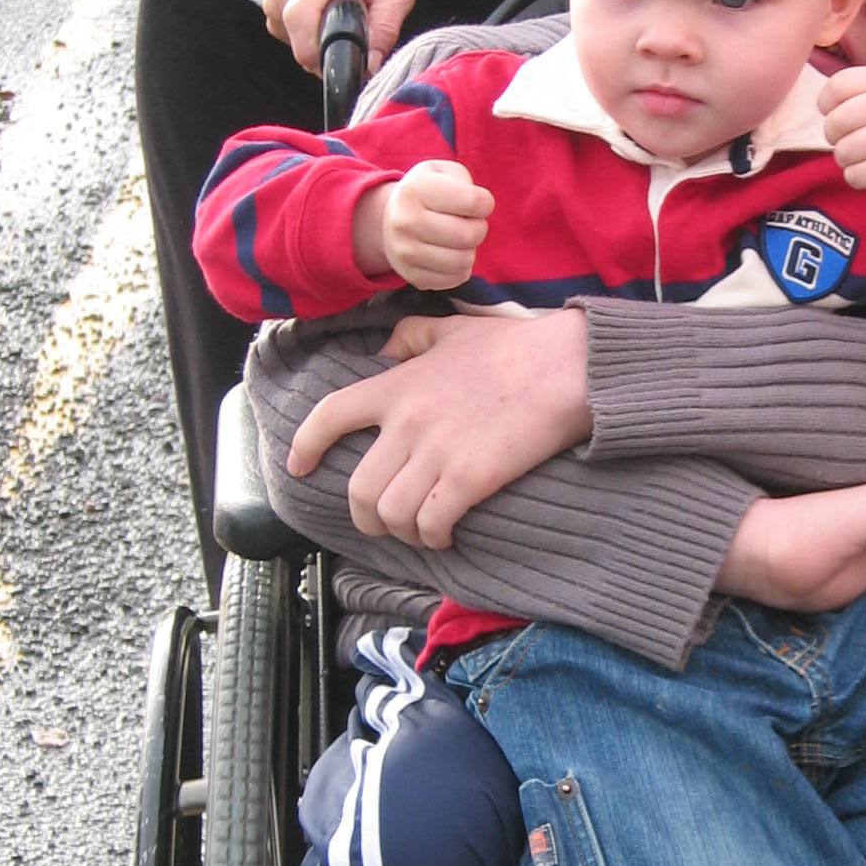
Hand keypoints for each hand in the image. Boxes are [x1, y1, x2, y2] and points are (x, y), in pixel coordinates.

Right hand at [263, 0, 416, 75]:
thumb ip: (386, 25)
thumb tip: (371, 65)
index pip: (301, 24)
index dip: (322, 54)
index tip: (348, 61)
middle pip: (298, 41)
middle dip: (328, 50)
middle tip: (354, 33)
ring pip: (292, 41)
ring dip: (319, 41)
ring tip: (339, 17)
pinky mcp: (272, 5)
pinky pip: (287, 34)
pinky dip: (309, 34)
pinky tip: (324, 17)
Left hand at [286, 310, 591, 546]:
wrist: (567, 365)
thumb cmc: (516, 347)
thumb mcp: (453, 328)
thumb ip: (413, 337)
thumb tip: (386, 348)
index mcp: (397, 385)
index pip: (330, 416)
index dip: (306, 446)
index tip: (299, 467)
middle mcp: (407, 422)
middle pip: (358, 488)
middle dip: (365, 516)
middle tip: (383, 523)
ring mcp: (436, 452)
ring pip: (390, 514)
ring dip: (402, 532)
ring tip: (421, 533)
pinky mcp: (470, 478)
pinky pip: (430, 523)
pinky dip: (433, 537)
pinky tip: (446, 536)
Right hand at [374, 159, 493, 287]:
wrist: (389, 221)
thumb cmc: (428, 193)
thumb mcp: (443, 172)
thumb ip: (466, 182)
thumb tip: (478, 210)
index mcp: (415, 190)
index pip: (473, 202)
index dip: (484, 203)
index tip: (475, 202)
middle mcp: (405, 222)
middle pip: (469, 235)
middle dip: (479, 228)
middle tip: (468, 222)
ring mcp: (406, 253)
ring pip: (464, 260)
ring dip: (470, 249)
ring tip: (458, 238)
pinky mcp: (413, 277)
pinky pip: (456, 278)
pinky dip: (461, 267)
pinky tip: (450, 254)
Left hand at [818, 65, 865, 222]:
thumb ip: (845, 88)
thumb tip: (816, 95)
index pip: (837, 85)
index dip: (826, 105)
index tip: (838, 113)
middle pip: (837, 120)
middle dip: (833, 136)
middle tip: (849, 139)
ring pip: (844, 151)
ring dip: (845, 159)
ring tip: (863, 155)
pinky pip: (855, 175)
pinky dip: (856, 177)